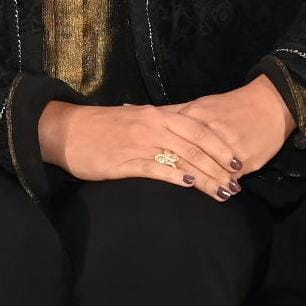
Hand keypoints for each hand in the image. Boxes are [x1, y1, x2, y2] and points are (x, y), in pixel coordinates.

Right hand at [39, 98, 242, 201]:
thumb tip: (186, 137)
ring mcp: (139, 143)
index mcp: (156, 114)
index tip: (238, 161)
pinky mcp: (124, 161)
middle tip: (237, 182)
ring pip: (181, 158)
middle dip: (219, 165)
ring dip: (205, 176)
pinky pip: (155, 167)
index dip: (219, 145)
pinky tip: (191, 185)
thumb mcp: (135, 120)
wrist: (68, 130)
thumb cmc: (103, 127)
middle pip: (194, 145)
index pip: (197, 127)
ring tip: (223, 191)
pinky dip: (175, 175)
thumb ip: (160, 126)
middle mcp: (152, 125)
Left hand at [160, 74, 296, 182]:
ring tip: (196, 193)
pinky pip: (229, 176)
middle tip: (165, 185)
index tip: (147, 166)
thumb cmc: (232, 106)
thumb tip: (140, 112)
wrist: (270, 104)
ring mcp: (226, 145)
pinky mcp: (244, 158)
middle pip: (185, 157)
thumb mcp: (202, 104)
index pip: (171, 138)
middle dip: (175, 173)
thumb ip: (175, 112)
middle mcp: (207, 129)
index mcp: (194, 114)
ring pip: (207, 170)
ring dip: (201, 184)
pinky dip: (222, 185)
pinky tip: (220, 193)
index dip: (158, 155)